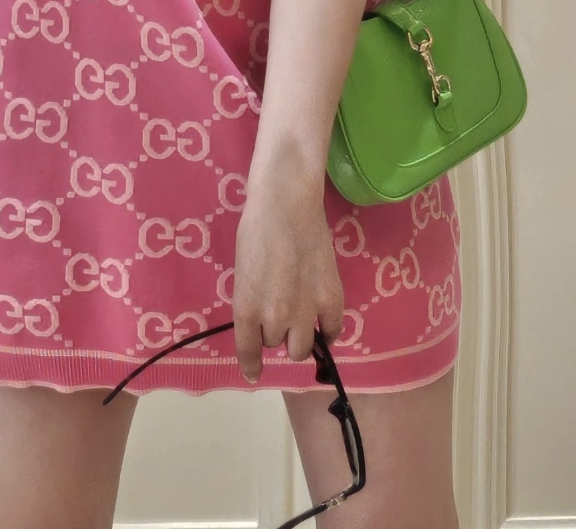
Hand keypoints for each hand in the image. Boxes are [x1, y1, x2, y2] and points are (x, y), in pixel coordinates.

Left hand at [231, 180, 344, 383]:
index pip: (249, 353)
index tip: (254, 372)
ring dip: (298, 335)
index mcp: (246, 310)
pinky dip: (327, 330)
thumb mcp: (243, 274)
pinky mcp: (331, 299)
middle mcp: (275, 318)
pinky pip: (332, 332)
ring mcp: (306, 310)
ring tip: (300, 316)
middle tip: (278, 311)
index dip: (251, 365)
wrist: (286, 204)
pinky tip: (322, 320)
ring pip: (301, 347)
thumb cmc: (255, 230)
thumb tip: (263, 323)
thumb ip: (252, 303)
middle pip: (276, 345)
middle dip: (275, 332)